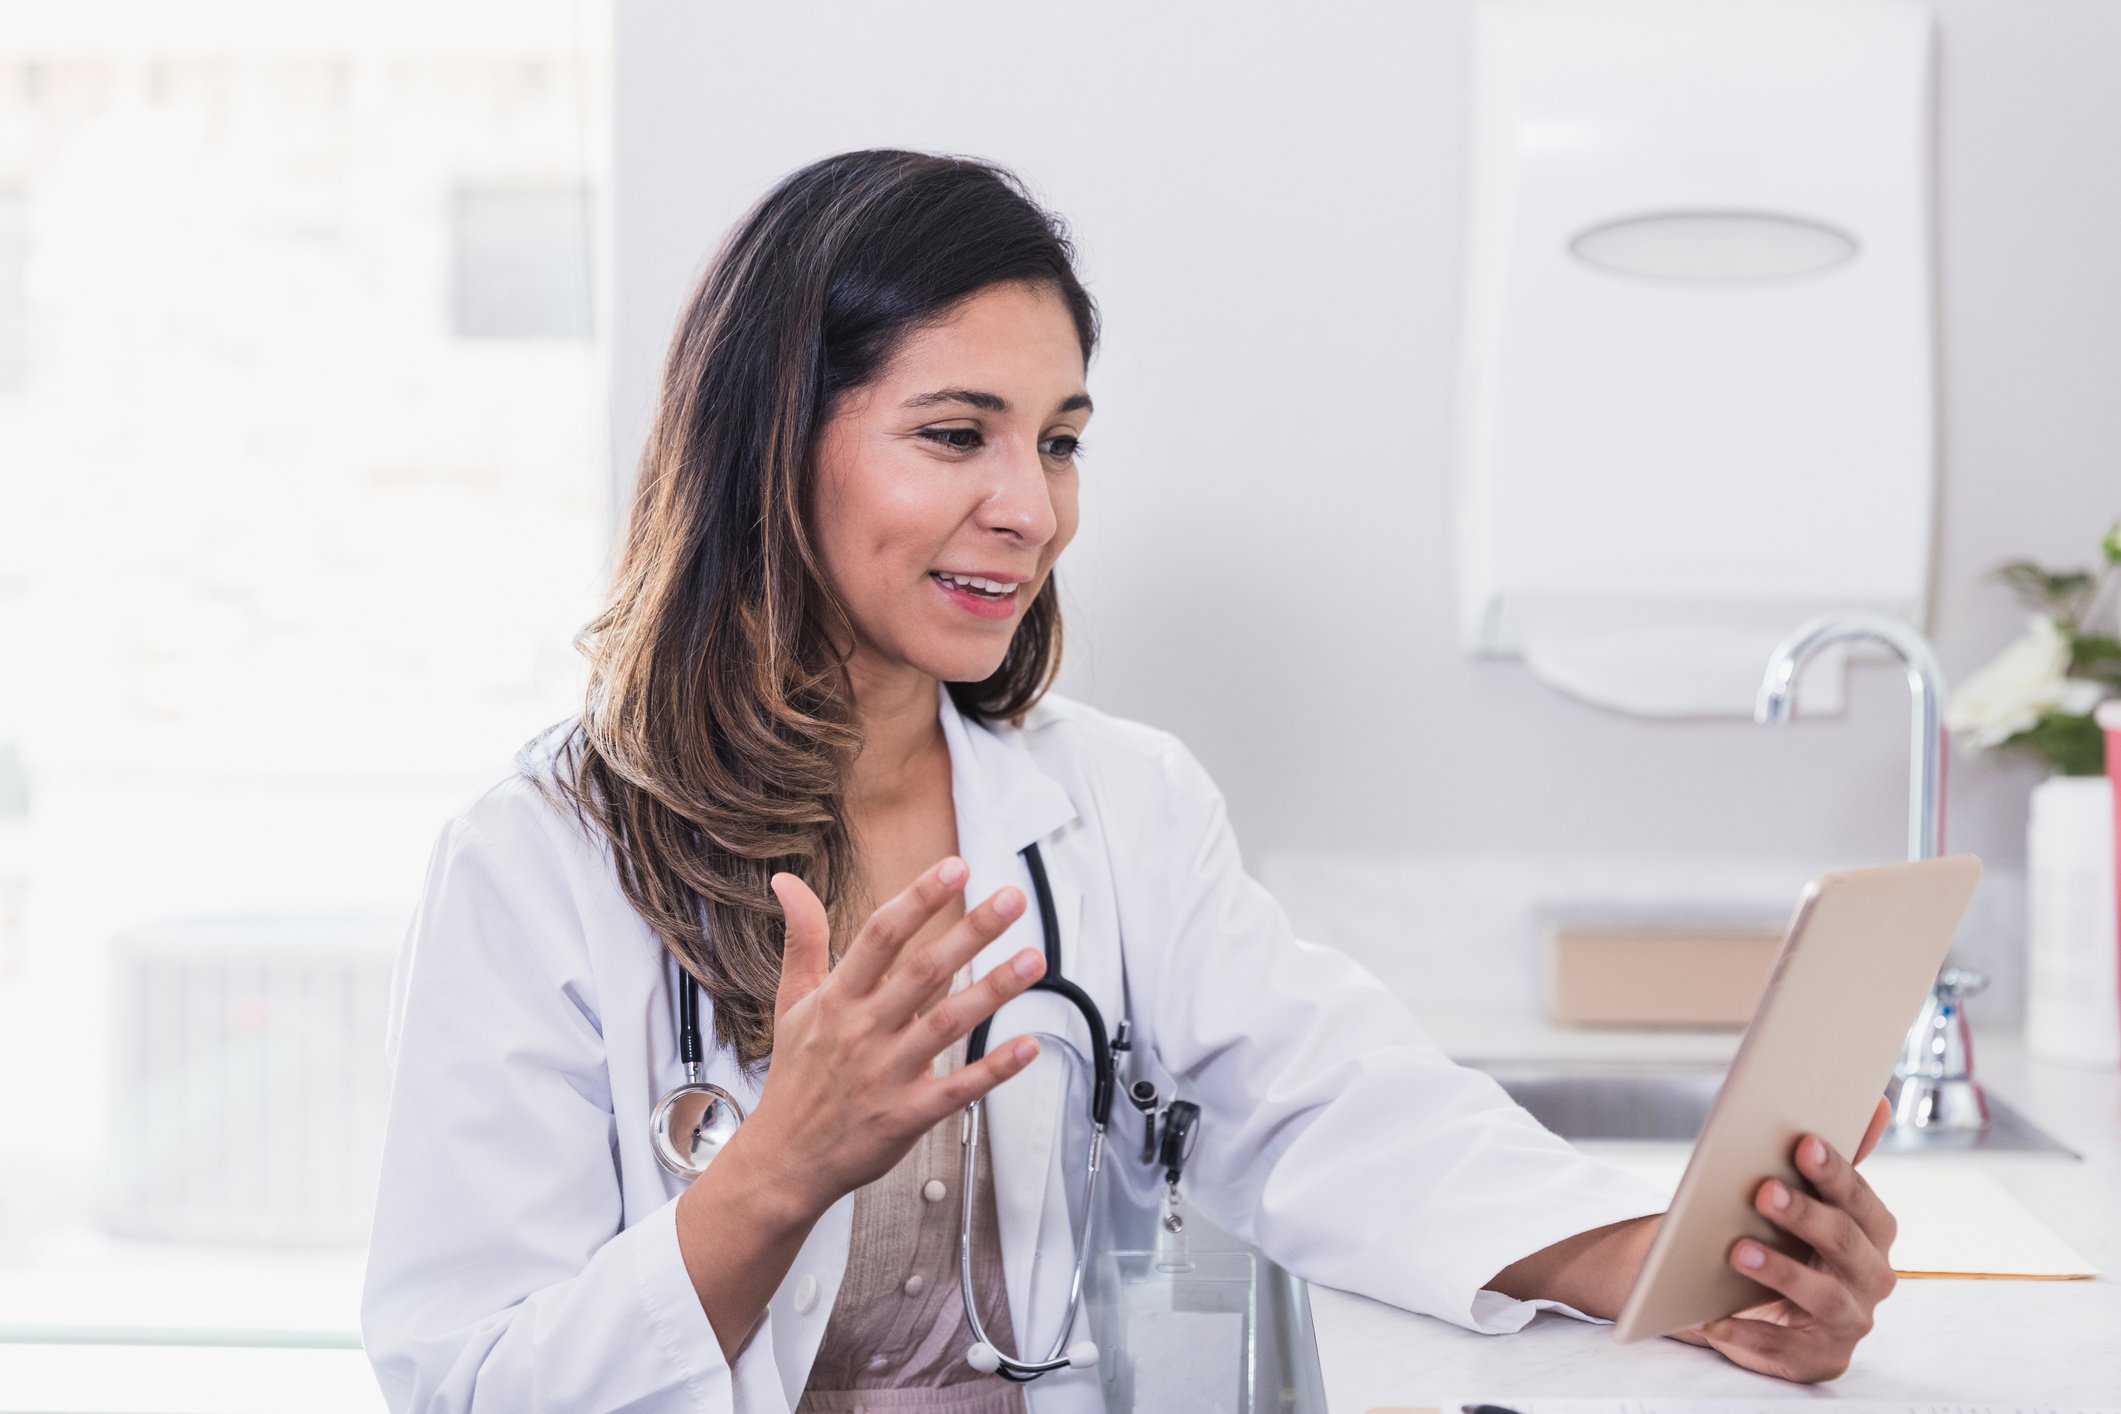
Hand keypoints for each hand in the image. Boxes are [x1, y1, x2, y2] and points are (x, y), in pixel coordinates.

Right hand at [723, 856, 1046, 1221]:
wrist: (783, 1160)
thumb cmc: (796, 1079)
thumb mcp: (790, 1003)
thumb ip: (801, 939)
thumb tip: (787, 883)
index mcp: (837, 1000)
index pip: (880, 936)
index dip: (918, 899)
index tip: (955, 867)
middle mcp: (863, 1031)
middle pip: (923, 972)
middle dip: (971, 932)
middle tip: (1011, 900)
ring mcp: (887, 1074)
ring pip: (948, 1025)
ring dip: (995, 990)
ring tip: (1034, 960)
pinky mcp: (908, 1115)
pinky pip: (959, 1088)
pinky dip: (995, 1068)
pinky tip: (1028, 1046)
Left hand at [1674, 1096, 1899, 1381]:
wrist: (1734, 1292)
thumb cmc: (1773, 1232)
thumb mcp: (1796, 1192)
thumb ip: (1829, 1156)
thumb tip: (1877, 1103)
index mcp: (1871, 1231)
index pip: (1861, 1199)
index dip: (1835, 1172)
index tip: (1802, 1144)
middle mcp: (1871, 1277)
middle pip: (1847, 1244)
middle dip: (1806, 1216)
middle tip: (1763, 1191)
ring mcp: (1849, 1321)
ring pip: (1825, 1297)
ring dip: (1782, 1273)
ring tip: (1737, 1251)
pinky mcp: (1820, 1358)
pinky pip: (1788, 1350)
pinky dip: (1750, 1334)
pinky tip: (1715, 1318)